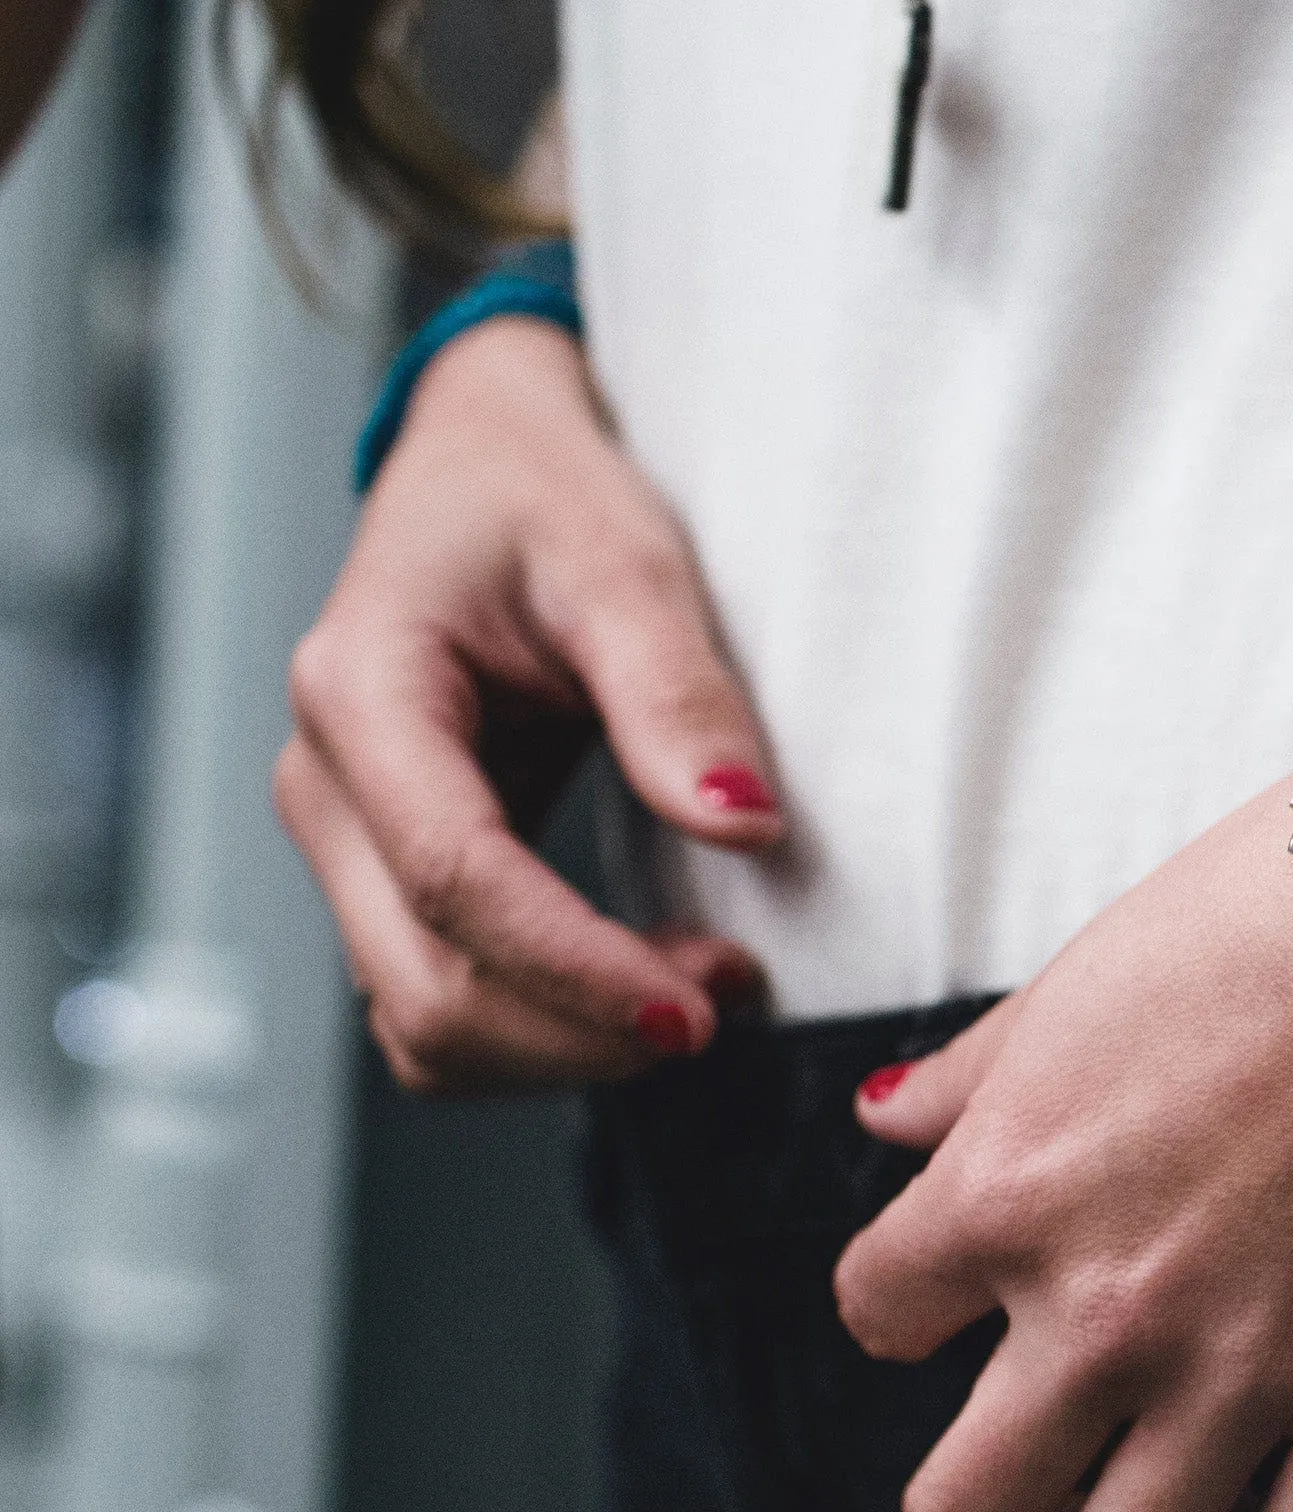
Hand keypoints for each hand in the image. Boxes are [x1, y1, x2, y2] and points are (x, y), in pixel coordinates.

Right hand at [277, 315, 782, 1090]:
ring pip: (423, 1023)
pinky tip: (647, 987)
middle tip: (726, 1001)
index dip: (576, 969)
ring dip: (563, 1047)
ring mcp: (350, 842)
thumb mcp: (629, 561)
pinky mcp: (395, 875)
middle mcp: (329, 785)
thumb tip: (745, 825)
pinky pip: (445, 1003)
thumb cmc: (546, 494)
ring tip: (703, 996)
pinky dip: (544, 1028)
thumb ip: (679, 694)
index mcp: (362, 693)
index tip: (698, 1011)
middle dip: (578, 1029)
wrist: (490, 465)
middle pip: (423, 986)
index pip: (453, 879)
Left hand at [836, 642, 1292, 1511]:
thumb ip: (977, 1074)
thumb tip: (883, 1120)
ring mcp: (1251, 1375)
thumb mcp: (1092, 973)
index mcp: (1008, 1187)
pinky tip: (1266, 1495)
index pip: (875, 1317)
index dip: (913, 1308)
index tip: (965, 1294)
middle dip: (975, 1506)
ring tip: (1141, 1494)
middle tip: (1023, 1465)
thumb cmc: (1284, 909)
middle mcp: (1106, 1308)